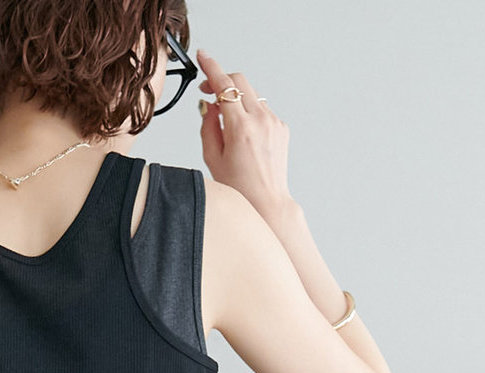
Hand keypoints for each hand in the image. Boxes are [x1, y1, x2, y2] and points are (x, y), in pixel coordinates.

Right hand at [196, 52, 291, 224]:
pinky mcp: (281, 127)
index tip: (203, 56)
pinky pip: (261, 109)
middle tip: (209, 92)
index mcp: (241, 128)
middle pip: (240, 81)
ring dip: (236, 98)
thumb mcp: (212, 157)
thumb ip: (208, 125)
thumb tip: (209, 105)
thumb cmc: (240, 188)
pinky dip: (249, 112)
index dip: (211, 67)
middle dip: (222, 81)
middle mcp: (261, 121)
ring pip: (251, 94)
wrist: (268, 203)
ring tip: (226, 120)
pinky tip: (243, 132)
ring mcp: (274, 123)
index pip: (224, 85)